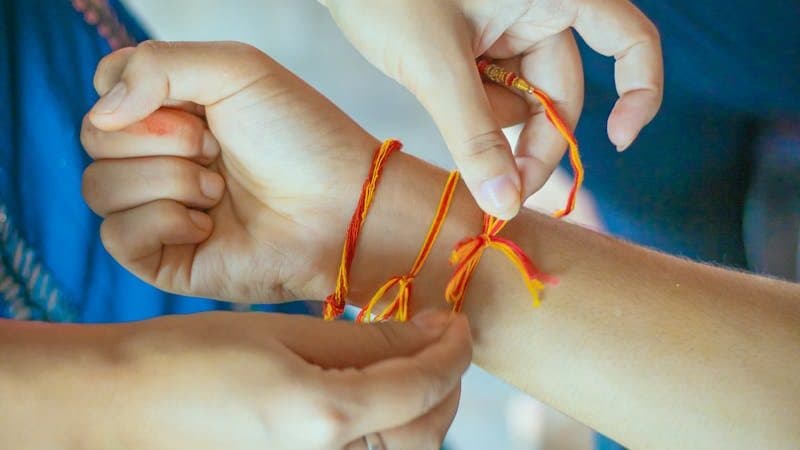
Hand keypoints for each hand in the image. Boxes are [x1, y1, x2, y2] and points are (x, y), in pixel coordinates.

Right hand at [26, 310, 471, 448]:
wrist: (118, 408)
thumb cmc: (189, 360)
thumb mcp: (282, 335)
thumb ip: (363, 341)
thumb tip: (430, 333)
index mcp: (327, 416)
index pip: (424, 385)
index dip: (453, 351)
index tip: (457, 322)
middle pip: (425, 433)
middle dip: (444, 384)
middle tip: (437, 341)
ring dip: (420, 413)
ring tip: (408, 369)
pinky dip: (385, 433)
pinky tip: (370, 400)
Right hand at [82, 41, 379, 301]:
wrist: (342, 208)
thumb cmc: (302, 138)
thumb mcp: (236, 69)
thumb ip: (155, 65)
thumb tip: (102, 113)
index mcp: (175, 113)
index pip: (106, 95)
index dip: (140, 96)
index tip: (198, 107)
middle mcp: (162, 160)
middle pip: (95, 139)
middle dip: (161, 139)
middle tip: (218, 150)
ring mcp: (160, 210)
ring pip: (99, 188)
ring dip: (168, 181)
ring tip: (220, 191)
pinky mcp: (164, 259)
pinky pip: (115, 236)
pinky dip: (163, 222)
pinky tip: (209, 225)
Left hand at [321, 0, 662, 216]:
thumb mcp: (435, 64)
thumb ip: (474, 135)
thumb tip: (506, 204)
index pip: (630, 39)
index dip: (640, 92)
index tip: (616, 143)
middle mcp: (540, 7)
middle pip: (562, 92)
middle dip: (531, 143)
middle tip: (500, 195)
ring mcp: (507, 26)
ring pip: (519, 100)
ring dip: (484, 119)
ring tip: (437, 89)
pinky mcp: (478, 43)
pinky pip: (489, 93)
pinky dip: (466, 106)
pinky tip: (432, 84)